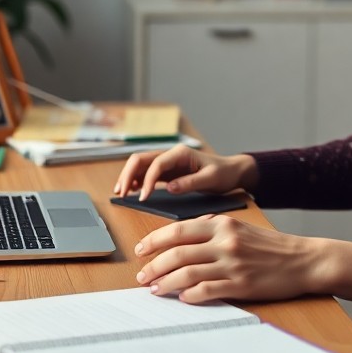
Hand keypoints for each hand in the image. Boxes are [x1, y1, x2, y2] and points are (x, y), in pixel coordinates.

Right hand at [113, 145, 257, 200]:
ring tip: (120, 193)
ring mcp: (167, 163)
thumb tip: (170, 188)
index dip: (147, 180)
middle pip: (141, 159)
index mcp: (181, 153)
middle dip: (128, 175)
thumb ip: (191, 182)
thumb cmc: (223, 173)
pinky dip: (137, 181)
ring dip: (129, 177)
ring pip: (140, 165)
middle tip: (121, 193)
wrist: (230, 171)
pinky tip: (131, 192)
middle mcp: (171, 155)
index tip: (143, 198)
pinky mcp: (167, 171)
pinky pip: (146, 173)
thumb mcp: (211, 179)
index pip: (157, 164)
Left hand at [134, 215, 318, 303]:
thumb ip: (214, 228)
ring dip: (165, 283)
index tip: (141, 250)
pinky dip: (190, 295)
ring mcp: (232, 265)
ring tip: (154, 289)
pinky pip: (207, 291)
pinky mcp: (241, 285)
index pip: (178, 230)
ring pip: (187, 273)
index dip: (154, 240)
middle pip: (177, 253)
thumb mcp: (241, 227)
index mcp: (222, 224)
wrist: (304, 260)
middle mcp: (225, 242)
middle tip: (141, 276)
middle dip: (153, 266)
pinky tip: (182, 298)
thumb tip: (185, 235)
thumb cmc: (271, 245)